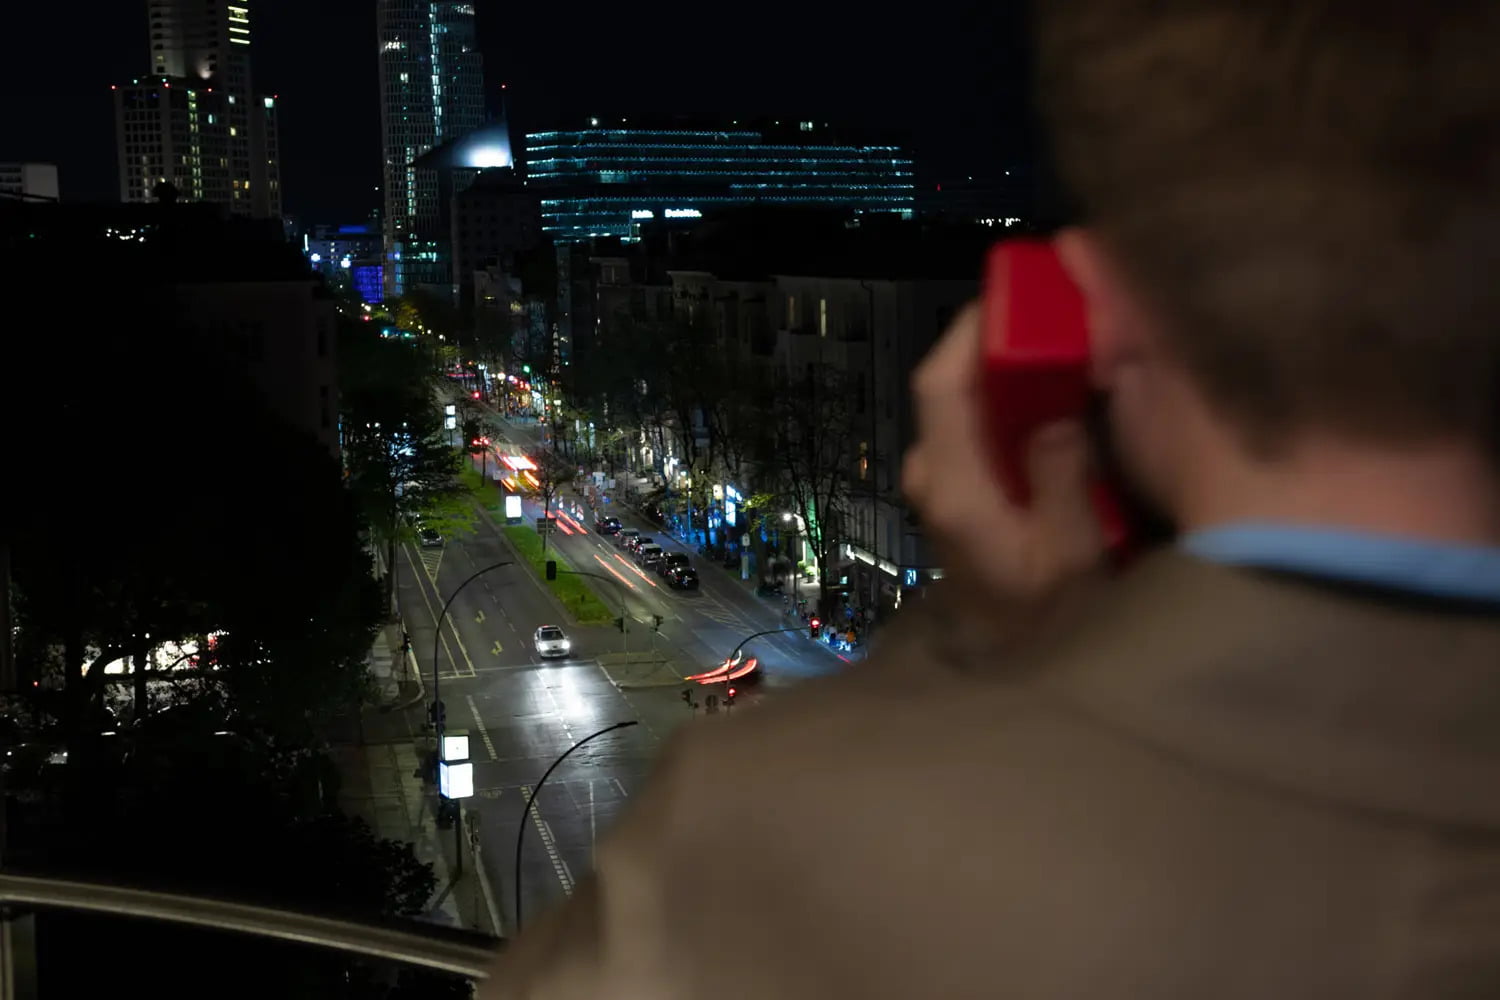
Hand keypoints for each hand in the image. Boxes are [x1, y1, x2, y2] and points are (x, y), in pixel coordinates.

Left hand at [901, 302, 1104, 605]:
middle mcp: (931, 474)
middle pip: (952, 385)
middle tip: (1061, 312)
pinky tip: (1055, 395)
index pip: (941, 384)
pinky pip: (976, 427)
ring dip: (1008, 371)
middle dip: (999, 342)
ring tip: (1066, 344)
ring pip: (966, 405)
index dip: (970, 328)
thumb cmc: (1043, 618)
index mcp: (953, 485)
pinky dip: (1009, 403)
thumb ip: (1060, 477)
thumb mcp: (1069, 553)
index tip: (1017, 292)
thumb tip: (1055, 409)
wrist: (1010, 667)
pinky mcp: (956, 489)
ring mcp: (938, 482)